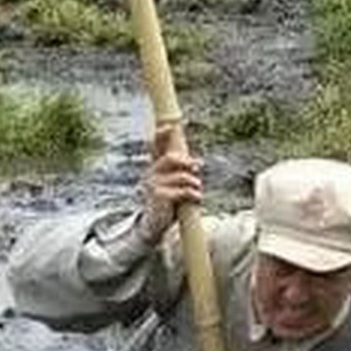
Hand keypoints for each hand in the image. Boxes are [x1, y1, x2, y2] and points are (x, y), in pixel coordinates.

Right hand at [138, 126, 201, 244]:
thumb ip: (184, 171)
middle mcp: (151, 173)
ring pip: (182, 176)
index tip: (170, 126)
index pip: (155, 147)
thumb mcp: (175, 184)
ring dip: (195, 183)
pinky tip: (196, 199)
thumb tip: (199, 162)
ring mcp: (152, 184)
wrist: (154, 224)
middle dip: (187, 162)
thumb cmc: (168, 201)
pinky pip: (182, 191)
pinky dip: (194, 194)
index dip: (161, 135)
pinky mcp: (158, 196)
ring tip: (198, 190)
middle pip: (171, 158)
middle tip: (197, 168)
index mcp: (155, 167)